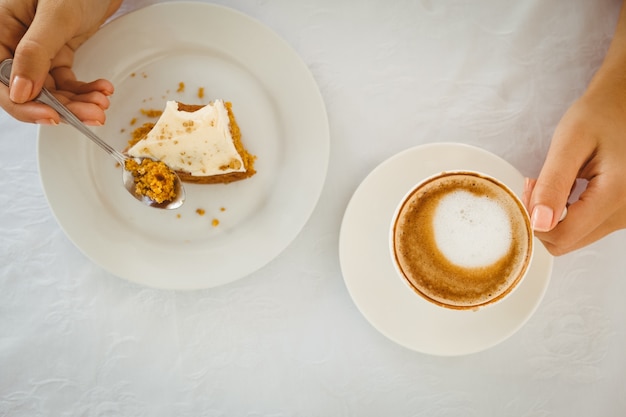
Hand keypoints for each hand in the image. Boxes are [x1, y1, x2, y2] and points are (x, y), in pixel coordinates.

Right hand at [0, 0, 121, 123]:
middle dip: (63, 107)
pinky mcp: (58, 54)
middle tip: (92, 115)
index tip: (52, 116)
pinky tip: (102, 90)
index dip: (24, 104)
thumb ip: (36, 51)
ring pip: (51, 90)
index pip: (1, 79)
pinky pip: (67, 82)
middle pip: (29, 90)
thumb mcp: (55, 14)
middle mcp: (13, 42)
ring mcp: (36, 51)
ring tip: (102, 104)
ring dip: (78, 102)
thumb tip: (20, 91)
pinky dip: (85, 90)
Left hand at [523, 87, 625, 254]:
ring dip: (553, 217)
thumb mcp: (570, 142)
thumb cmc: (599, 116)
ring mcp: (625, 217)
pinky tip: (563, 191)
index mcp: (617, 194)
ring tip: (552, 182)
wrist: (622, 107)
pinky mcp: (620, 215)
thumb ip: (553, 184)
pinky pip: (584, 228)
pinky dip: (567, 215)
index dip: (535, 218)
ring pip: (574, 238)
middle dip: (541, 218)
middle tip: (536, 183)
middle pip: (567, 241)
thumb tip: (539, 223)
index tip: (530, 187)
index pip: (562, 235)